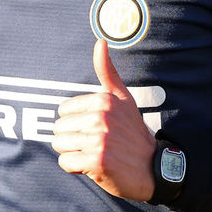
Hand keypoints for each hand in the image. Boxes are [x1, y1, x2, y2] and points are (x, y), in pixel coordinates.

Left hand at [52, 39, 155, 200]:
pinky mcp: (97, 161)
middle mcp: (100, 117)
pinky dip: (75, 168)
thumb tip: (100, 42)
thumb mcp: (124, 99)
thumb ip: (107, 72)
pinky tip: (94, 166)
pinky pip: (65, 162)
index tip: (97, 129)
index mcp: (103, 100)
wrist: (153, 168)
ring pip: (59, 145)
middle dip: (72, 139)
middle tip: (97, 144)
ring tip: (95, 154)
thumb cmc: (133, 133)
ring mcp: (99, 139)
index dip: (76, 123)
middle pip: (59, 128)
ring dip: (73, 153)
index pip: (63, 112)